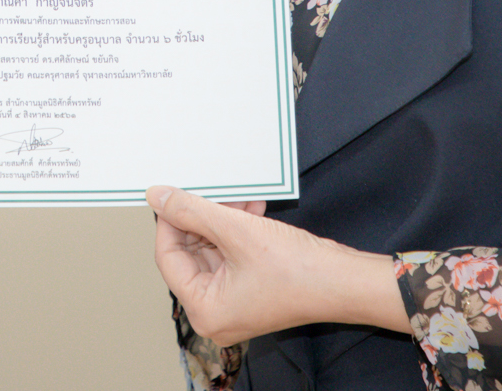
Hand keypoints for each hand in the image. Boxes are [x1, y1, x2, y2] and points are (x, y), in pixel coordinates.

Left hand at [147, 185, 407, 343]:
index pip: (169, 257)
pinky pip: (232, 254)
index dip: (170, 221)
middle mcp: (214, 312)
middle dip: (203, 218)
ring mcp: (233, 302)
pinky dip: (237, 230)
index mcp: (204, 310)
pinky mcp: (250, 289)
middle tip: (211, 190)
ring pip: (213, 249)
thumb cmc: (298, 270)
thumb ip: (191, 211)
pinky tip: (251, 208)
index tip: (171, 193)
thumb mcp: (235, 230)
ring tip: (239, 198)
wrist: (344, 281)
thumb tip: (157, 196)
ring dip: (223, 219)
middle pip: (190, 253)